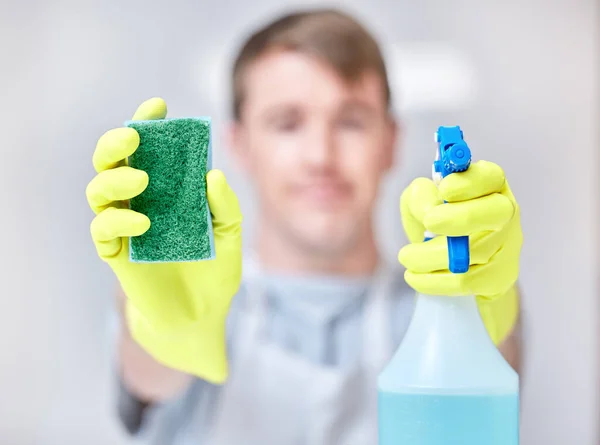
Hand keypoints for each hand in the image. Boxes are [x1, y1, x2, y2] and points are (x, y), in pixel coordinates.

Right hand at [86, 98, 241, 382]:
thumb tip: (212, 175)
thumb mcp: (230, 237)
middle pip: (112, 161)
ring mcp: (126, 226)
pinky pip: (103, 229)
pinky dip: (118, 221)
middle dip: (117, 143)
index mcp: (167, 191)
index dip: (148, 124)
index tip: (159, 106)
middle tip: (135, 137)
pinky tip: (144, 223)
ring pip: (98, 190)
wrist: (201, 316)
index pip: (150, 150)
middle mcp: (141, 202)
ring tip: (143, 182)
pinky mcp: (116, 254)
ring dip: (115, 179)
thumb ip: (225, 207)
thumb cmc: (215, 272)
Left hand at [398, 161, 521, 341]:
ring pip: (475, 252)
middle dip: (461, 217)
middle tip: (428, 222)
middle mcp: (505, 212)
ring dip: (431, 255)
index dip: (469, 182)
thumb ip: (420, 195)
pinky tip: (414, 276)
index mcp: (488, 185)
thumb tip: (430, 209)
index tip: (444, 189)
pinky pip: (467, 281)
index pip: (490, 176)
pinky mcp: (500, 277)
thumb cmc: (435, 223)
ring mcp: (507, 246)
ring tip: (406, 256)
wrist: (448, 266)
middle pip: (497, 212)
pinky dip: (433, 280)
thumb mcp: (419, 202)